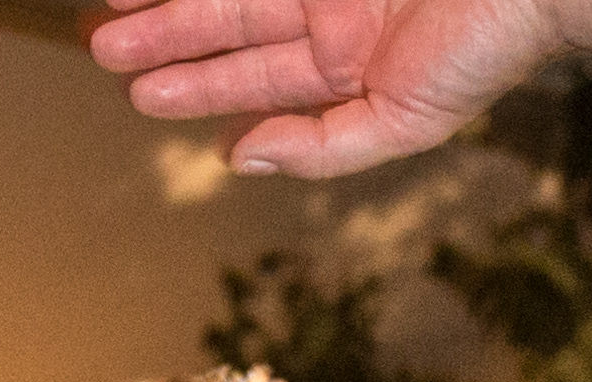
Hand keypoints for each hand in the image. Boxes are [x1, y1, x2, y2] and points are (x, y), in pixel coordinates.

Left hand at [85, 0, 591, 174]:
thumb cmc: (487, 46)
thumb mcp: (405, 121)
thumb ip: (323, 147)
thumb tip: (238, 157)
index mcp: (349, 62)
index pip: (257, 77)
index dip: (197, 85)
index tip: (140, 92)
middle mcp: (333, 11)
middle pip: (231, 22)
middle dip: (167, 35)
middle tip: (104, 46)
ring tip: (113, 5)